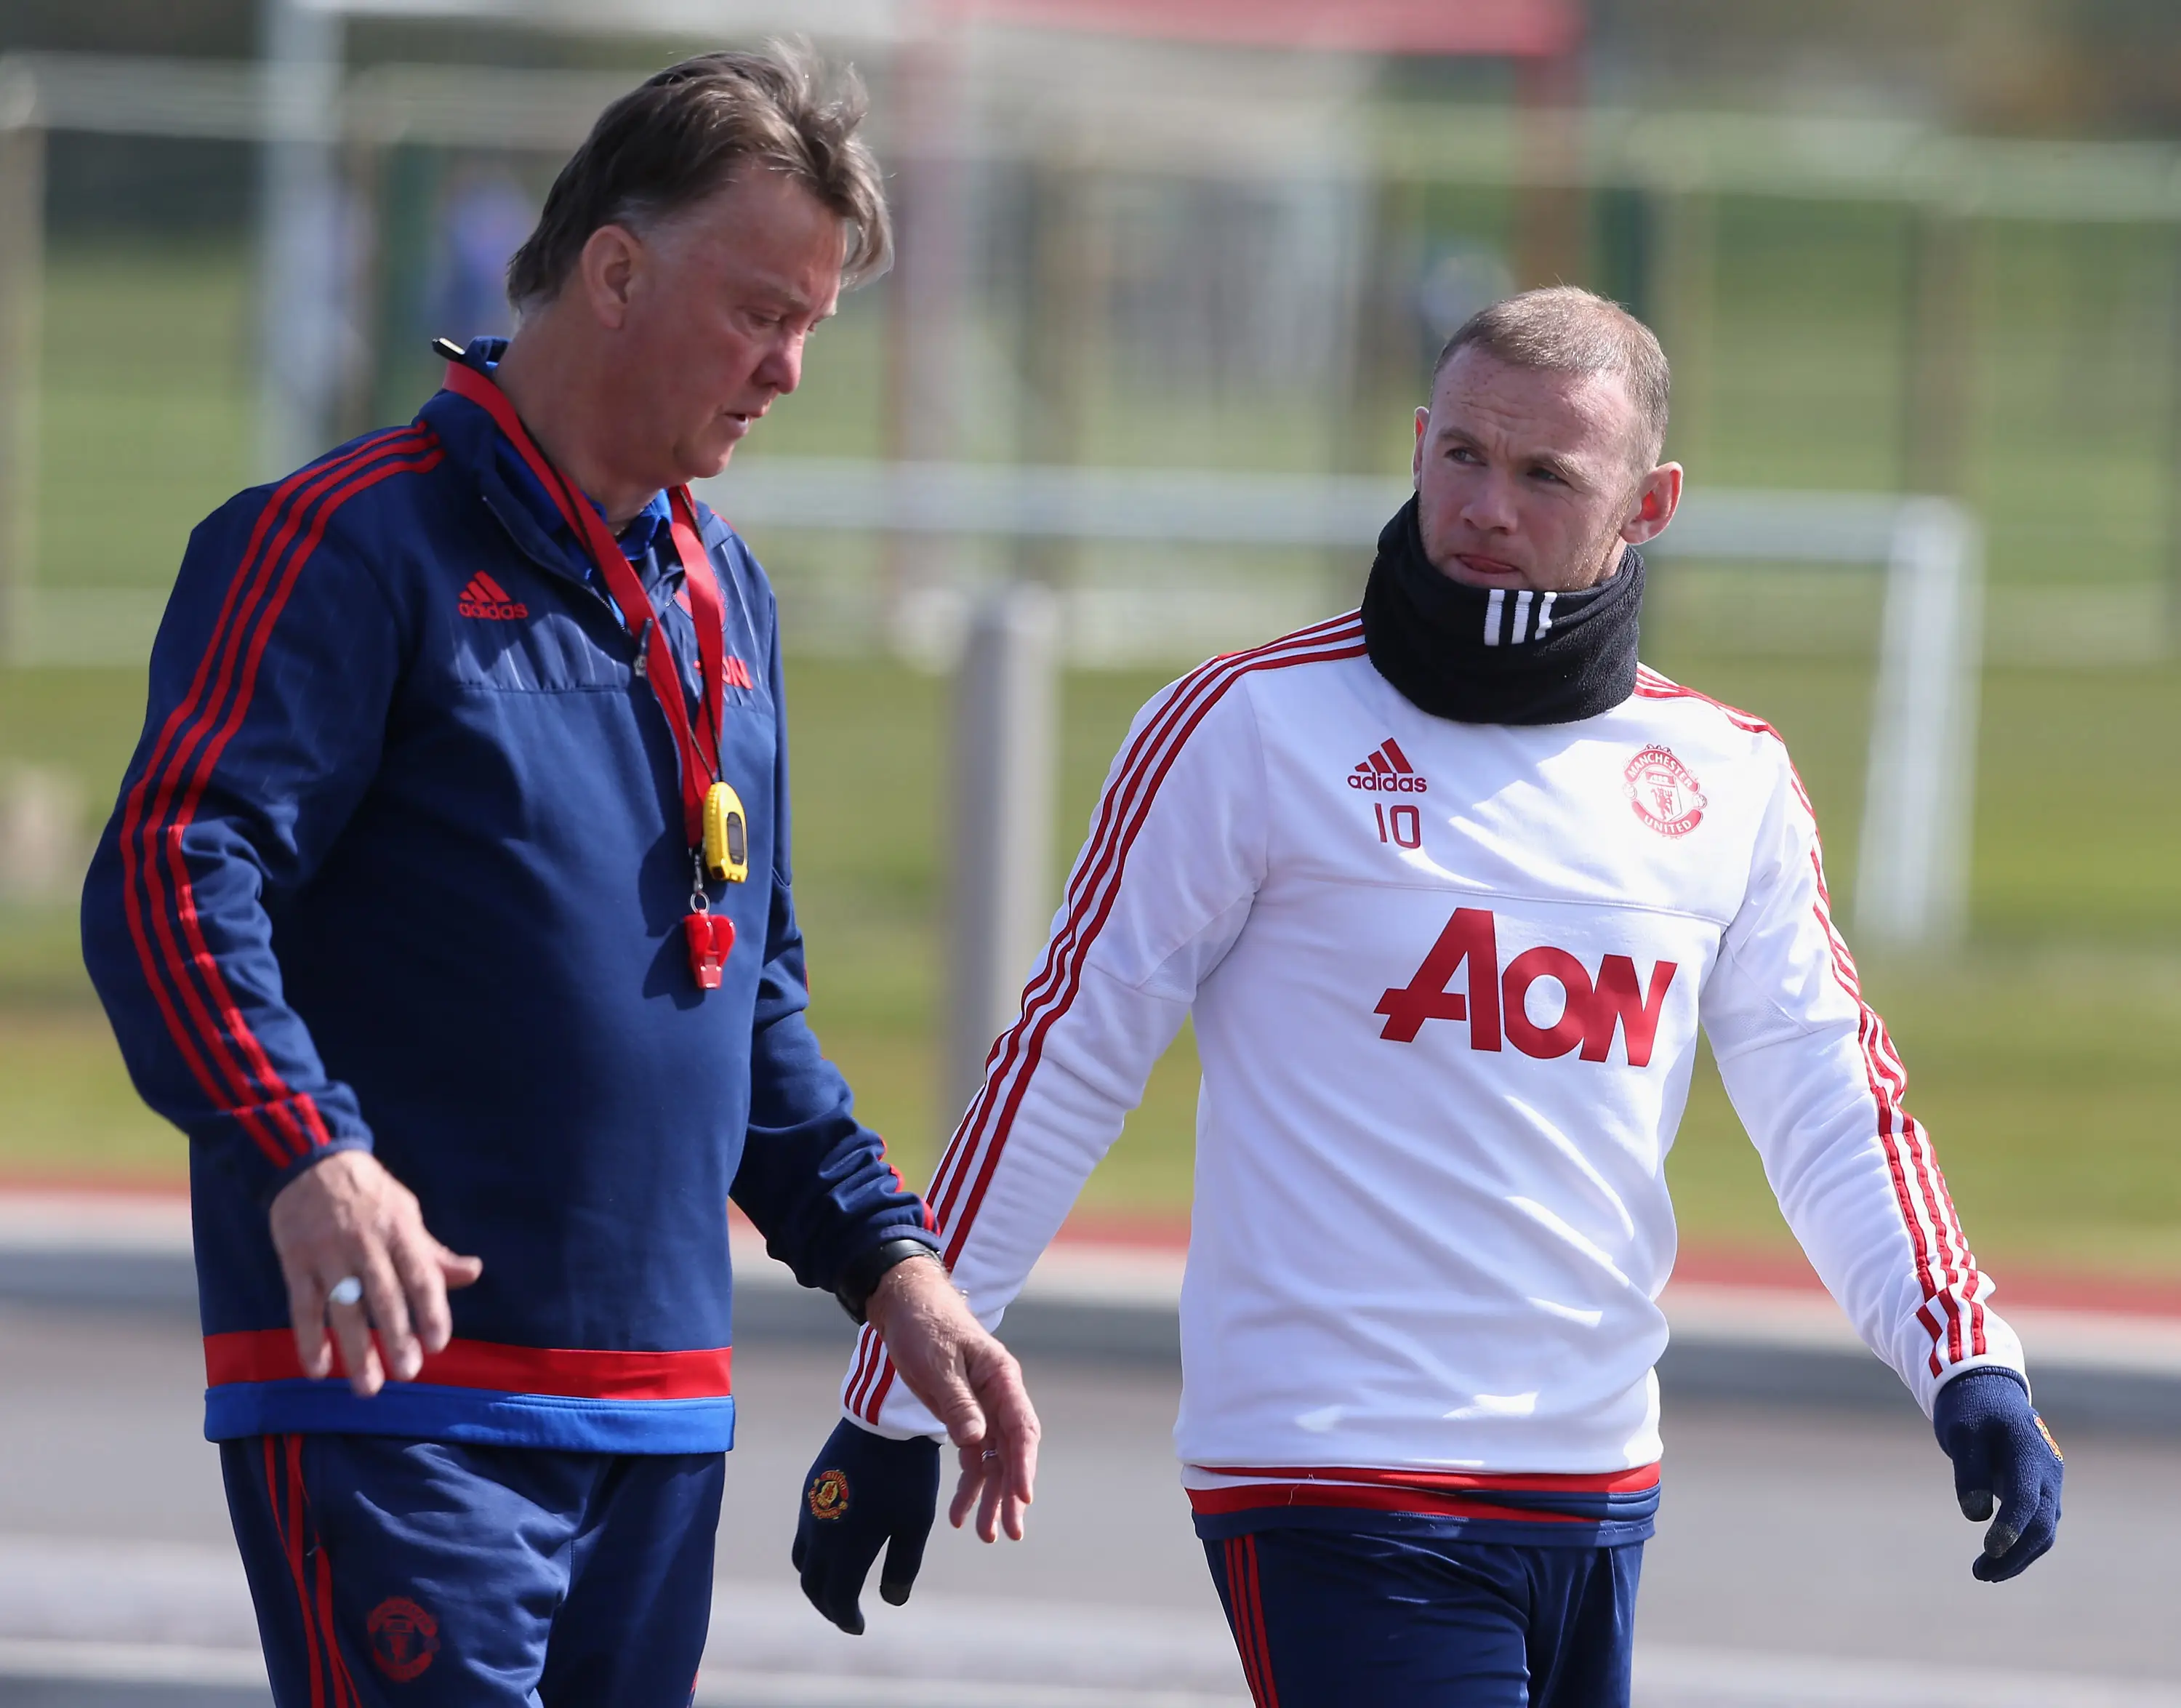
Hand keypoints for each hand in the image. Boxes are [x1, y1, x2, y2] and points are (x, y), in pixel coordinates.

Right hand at [267, 1150, 483, 1396]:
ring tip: (367, 1387)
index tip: (438, 1344)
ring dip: (355, 1350)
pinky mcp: (296, 1262)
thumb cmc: (370, 1195)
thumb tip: (474, 1272)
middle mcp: (366, 1244)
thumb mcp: (407, 1214)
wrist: (312, 1164)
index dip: (431, 1311)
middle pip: (384, 1298)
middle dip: (397, 1338)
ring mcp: (328, 1255)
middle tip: (408, 1373)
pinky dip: (309, 1340)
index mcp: (400, 1231)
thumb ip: (433, 1252)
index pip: (421, 1276)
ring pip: (343, 1309)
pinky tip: (318, 1368)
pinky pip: (303, 1307)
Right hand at [792, 1420, 939, 1634]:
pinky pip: (803, 1532)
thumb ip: (902, 1566)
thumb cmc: (906, 1476)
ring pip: (803, 1559)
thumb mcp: (914, 1524)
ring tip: (838, 1583)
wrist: (884, 1422)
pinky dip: (814, 1551)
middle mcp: (819, 1533)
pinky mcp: (810, 1489)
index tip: (859, 1626)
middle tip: (845, 1612)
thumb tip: (891, 1600)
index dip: (847, 1618)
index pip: (837, 1599)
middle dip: (828, 1605)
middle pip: (812, 1585)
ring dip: (817, 1579)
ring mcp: (810, 1509)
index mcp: (845, 1547)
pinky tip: (836, 1545)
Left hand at [863, 1255, 1039, 1544]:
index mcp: (1001, 1378)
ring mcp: (984, 1409)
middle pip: (1013, 1452)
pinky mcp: (964, 1417)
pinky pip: (974, 1457)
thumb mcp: (937, 1363)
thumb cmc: (925, 1326)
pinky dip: (969, 1485)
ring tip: (984, 1535)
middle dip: (1011, 1493)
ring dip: (990, 1497)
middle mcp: (999, 1397)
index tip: (1023, 1497)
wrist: (904, 1307)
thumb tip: (975, 1441)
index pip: (1021, 1428)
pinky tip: (958, 1513)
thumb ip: (957, 1402)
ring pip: (995, 1461)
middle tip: (1009, 1532)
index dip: (1024, 1464)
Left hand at [1932, 1367, 2062, 1581]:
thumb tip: (1976, 1516)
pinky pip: (2039, 1524)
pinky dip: (2021, 1545)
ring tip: (1984, 1573)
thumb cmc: (1970, 1411)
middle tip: (1981, 1573)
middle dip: (2014, 1554)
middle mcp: (2048, 1471)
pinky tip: (1996, 1559)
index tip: (1989, 1550)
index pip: (2027, 1500)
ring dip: (2018, 1555)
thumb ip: (1970, 1472)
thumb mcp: (1961, 1434)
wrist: (1988, 1391)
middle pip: (2041, 1524)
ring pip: (2044, 1530)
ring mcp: (2050, 1483)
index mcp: (2028, 1452)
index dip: (2010, 1528)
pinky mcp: (2042, 1491)